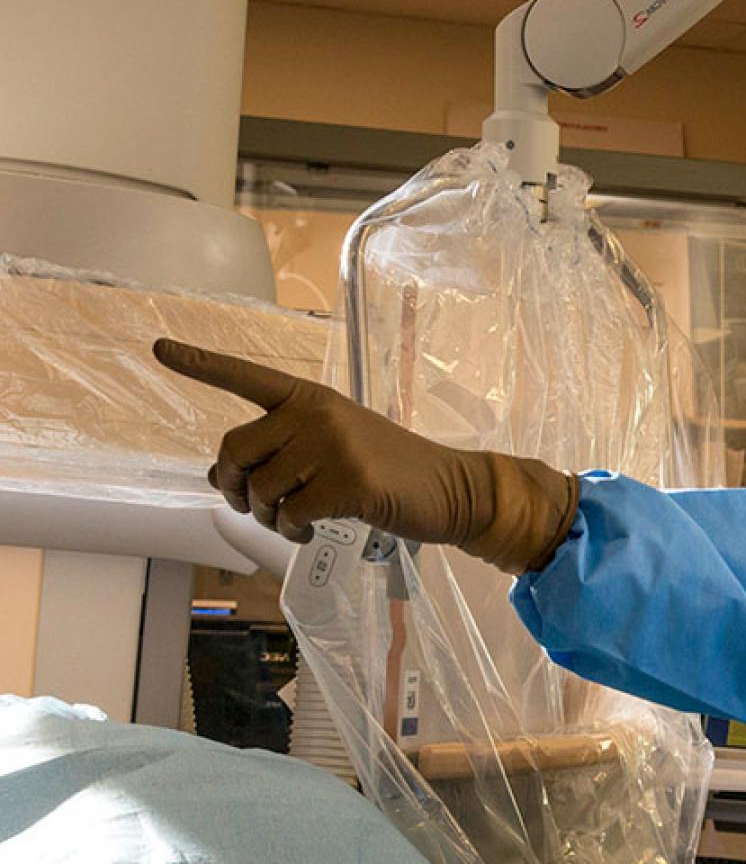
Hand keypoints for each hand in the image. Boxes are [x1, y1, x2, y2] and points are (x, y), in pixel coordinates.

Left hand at [153, 338, 578, 573]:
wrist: (450, 488)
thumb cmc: (388, 470)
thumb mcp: (332, 449)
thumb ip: (279, 453)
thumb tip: (217, 478)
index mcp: (312, 398)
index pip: (247, 377)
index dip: (201, 364)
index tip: (160, 347)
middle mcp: (317, 414)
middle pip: (235, 449)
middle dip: (234, 488)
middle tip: (256, 508)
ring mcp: (334, 446)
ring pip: (261, 489)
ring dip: (266, 518)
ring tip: (292, 523)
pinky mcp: (349, 482)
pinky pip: (290, 514)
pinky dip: (292, 532)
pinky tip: (310, 531)